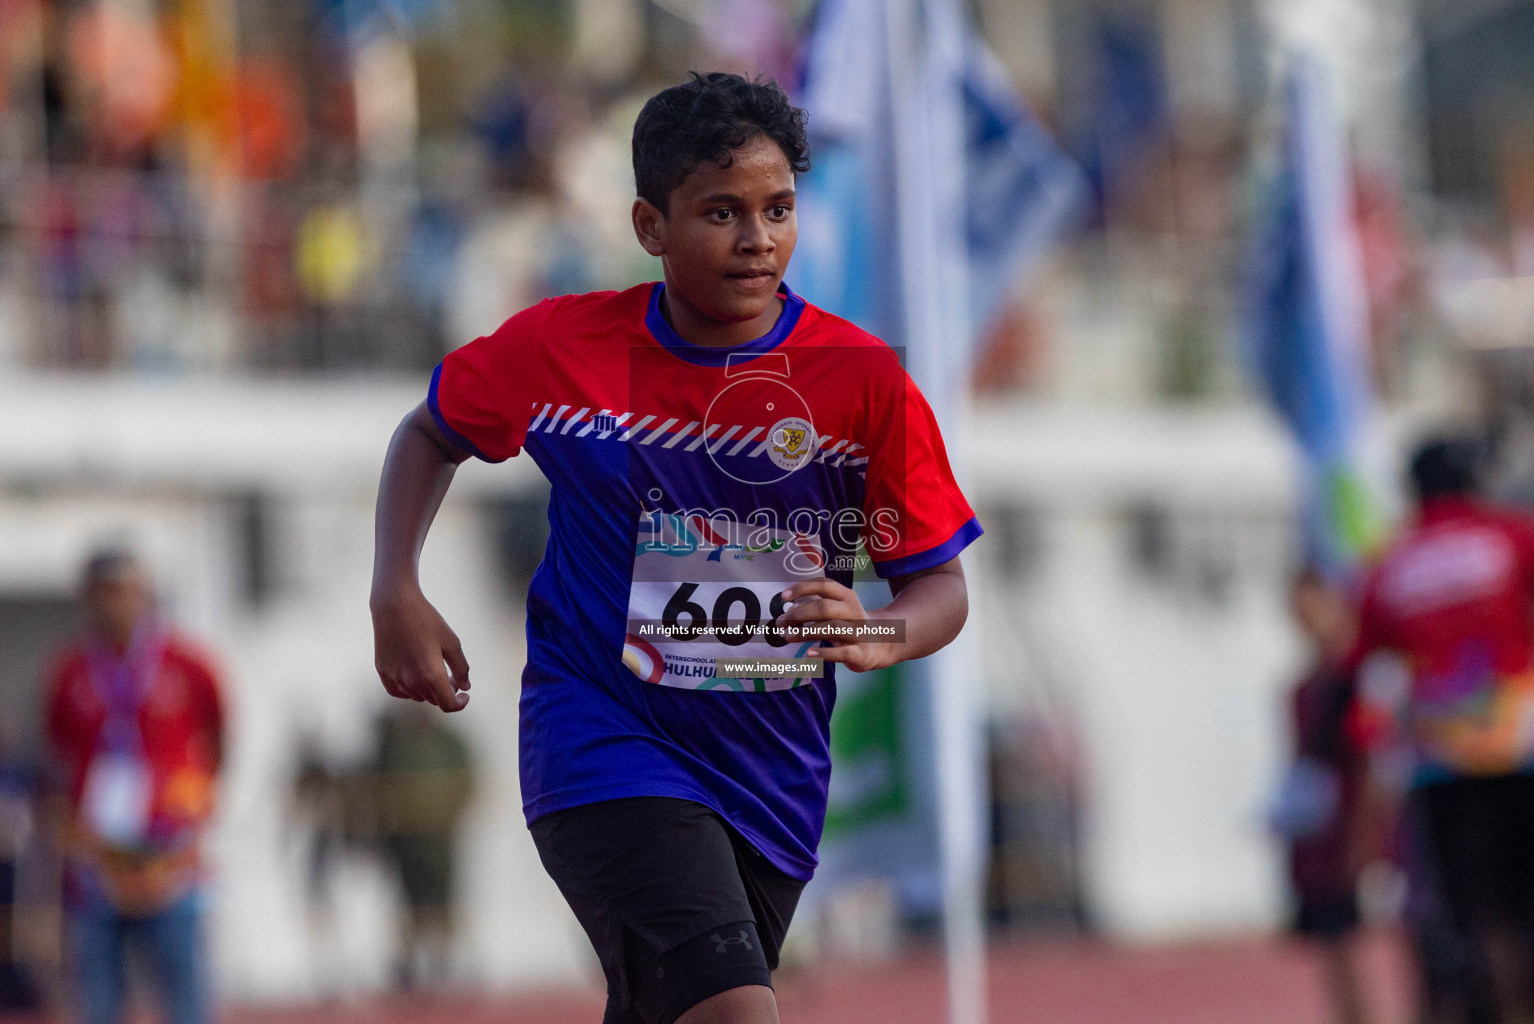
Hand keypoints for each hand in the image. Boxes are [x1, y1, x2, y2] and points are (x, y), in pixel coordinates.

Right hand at [370, 585, 470, 711]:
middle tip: (452, 676)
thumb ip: (461, 668)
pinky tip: (416, 675)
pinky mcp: (383, 672)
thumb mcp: (451, 642)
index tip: (465, 695)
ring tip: (434, 670)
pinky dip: (410, 689)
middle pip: (433, 700)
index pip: (448, 704)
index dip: (459, 703)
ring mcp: (395, 678)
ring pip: (417, 696)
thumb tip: (464, 687)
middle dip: (446, 692)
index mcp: (431, 676)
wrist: (395, 606)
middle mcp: (412, 682)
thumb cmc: (426, 621)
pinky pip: (399, 691)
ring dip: (429, 690)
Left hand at [774, 577, 894, 673]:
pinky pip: (842, 652)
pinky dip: (824, 653)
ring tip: (787, 636)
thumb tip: (788, 608)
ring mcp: (859, 632)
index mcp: (846, 597)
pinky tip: (808, 654)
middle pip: (824, 608)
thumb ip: (816, 605)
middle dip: (798, 614)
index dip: (803, 588)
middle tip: (780, 622)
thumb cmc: (849, 625)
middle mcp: (854, 611)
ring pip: (831, 628)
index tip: (783, 597)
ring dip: (805, 632)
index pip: (824, 585)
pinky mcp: (861, 653)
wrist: (880, 645)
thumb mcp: (837, 610)